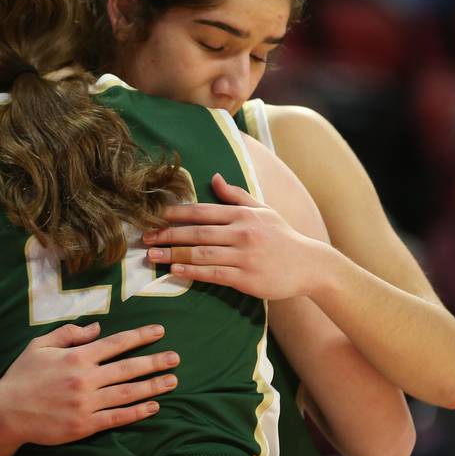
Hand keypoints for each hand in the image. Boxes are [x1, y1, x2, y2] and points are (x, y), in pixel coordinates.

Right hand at [0, 322, 178, 445]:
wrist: (5, 413)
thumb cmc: (22, 376)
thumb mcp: (41, 345)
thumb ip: (70, 334)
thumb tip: (98, 328)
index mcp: (77, 357)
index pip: (116, 343)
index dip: (140, 336)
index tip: (159, 331)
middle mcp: (86, 379)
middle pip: (128, 368)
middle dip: (155, 361)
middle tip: (176, 358)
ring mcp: (87, 403)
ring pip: (127, 393)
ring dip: (153, 386)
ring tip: (172, 381)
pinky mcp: (85, 425)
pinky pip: (117, 418)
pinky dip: (137, 412)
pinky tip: (153, 407)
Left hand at [144, 173, 328, 299]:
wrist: (309, 265)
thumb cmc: (282, 237)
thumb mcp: (262, 210)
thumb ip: (236, 195)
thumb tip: (214, 177)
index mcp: (243, 214)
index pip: (202, 211)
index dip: (176, 213)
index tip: (154, 215)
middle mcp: (242, 232)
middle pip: (197, 232)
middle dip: (167, 234)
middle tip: (145, 237)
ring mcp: (244, 256)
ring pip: (201, 254)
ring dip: (173, 254)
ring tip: (152, 256)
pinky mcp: (246, 278)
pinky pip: (213, 274)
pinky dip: (192, 272)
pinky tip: (174, 271)